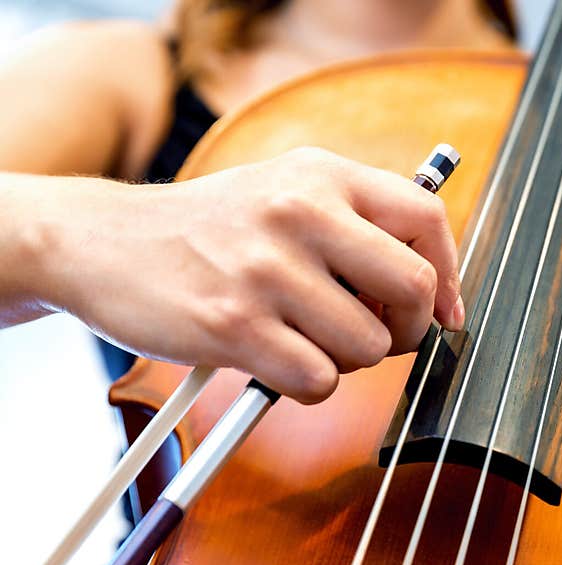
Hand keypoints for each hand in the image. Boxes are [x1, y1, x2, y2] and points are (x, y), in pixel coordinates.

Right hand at [42, 147, 463, 402]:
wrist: (101, 240)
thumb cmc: (208, 227)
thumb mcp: (283, 188)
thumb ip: (355, 222)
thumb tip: (430, 287)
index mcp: (321, 174)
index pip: (426, 217)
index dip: (450, 274)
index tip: (446, 311)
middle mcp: (300, 212)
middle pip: (414, 289)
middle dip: (409, 328)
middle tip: (378, 333)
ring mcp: (267, 270)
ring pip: (368, 346)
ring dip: (348, 359)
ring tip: (306, 338)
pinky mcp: (234, 324)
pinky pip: (318, 380)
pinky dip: (308, 383)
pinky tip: (276, 359)